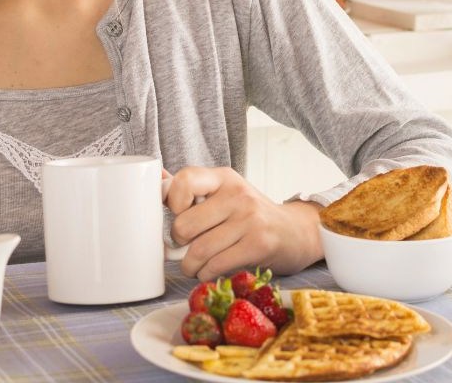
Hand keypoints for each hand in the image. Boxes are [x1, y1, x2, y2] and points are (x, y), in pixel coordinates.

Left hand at [164, 166, 322, 280]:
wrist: (295, 232)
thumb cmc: (251, 215)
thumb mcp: (225, 193)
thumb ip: (193, 190)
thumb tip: (156, 179)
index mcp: (224, 177)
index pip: (185, 179)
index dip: (172, 200)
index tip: (177, 213)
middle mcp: (237, 194)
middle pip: (185, 224)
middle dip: (178, 243)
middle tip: (185, 246)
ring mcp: (250, 219)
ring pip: (198, 251)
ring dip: (190, 266)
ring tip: (195, 265)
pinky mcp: (258, 244)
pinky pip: (215, 266)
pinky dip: (206, 274)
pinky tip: (211, 270)